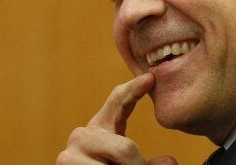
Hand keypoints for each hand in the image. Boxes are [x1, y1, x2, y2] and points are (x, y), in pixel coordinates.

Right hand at [56, 73, 176, 164]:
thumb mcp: (128, 164)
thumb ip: (145, 161)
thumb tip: (169, 161)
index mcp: (101, 128)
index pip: (118, 100)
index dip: (134, 89)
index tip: (150, 78)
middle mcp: (82, 136)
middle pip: (125, 149)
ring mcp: (70, 152)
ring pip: (118, 163)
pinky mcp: (65, 164)